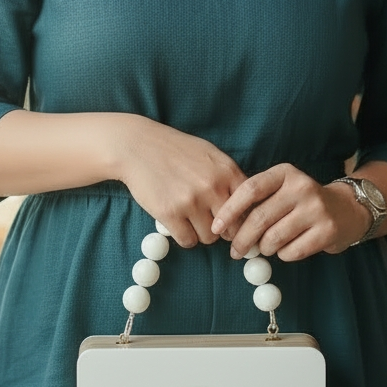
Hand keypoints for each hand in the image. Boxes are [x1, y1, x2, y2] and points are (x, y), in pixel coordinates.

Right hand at [115, 116, 246, 248]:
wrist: (138, 146)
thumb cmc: (175, 150)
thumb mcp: (210, 155)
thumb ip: (229, 177)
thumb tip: (246, 207)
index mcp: (227, 171)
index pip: (248, 208)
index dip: (241, 218)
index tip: (233, 221)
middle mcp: (212, 187)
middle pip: (232, 228)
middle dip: (223, 230)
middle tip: (211, 223)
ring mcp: (191, 201)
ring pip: (210, 238)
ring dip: (201, 233)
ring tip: (191, 219)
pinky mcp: (170, 213)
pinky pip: (188, 241)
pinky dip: (184, 236)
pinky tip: (178, 223)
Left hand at [210, 164, 371, 261]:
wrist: (346, 209)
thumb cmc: (301, 201)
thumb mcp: (281, 189)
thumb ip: (256, 201)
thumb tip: (226, 226)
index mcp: (285, 173)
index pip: (250, 189)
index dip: (230, 210)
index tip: (216, 227)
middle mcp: (302, 187)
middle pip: (260, 218)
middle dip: (242, 239)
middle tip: (235, 251)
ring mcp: (316, 209)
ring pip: (274, 238)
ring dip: (264, 248)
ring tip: (266, 247)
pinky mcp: (327, 231)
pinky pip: (291, 252)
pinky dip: (283, 255)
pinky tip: (286, 249)